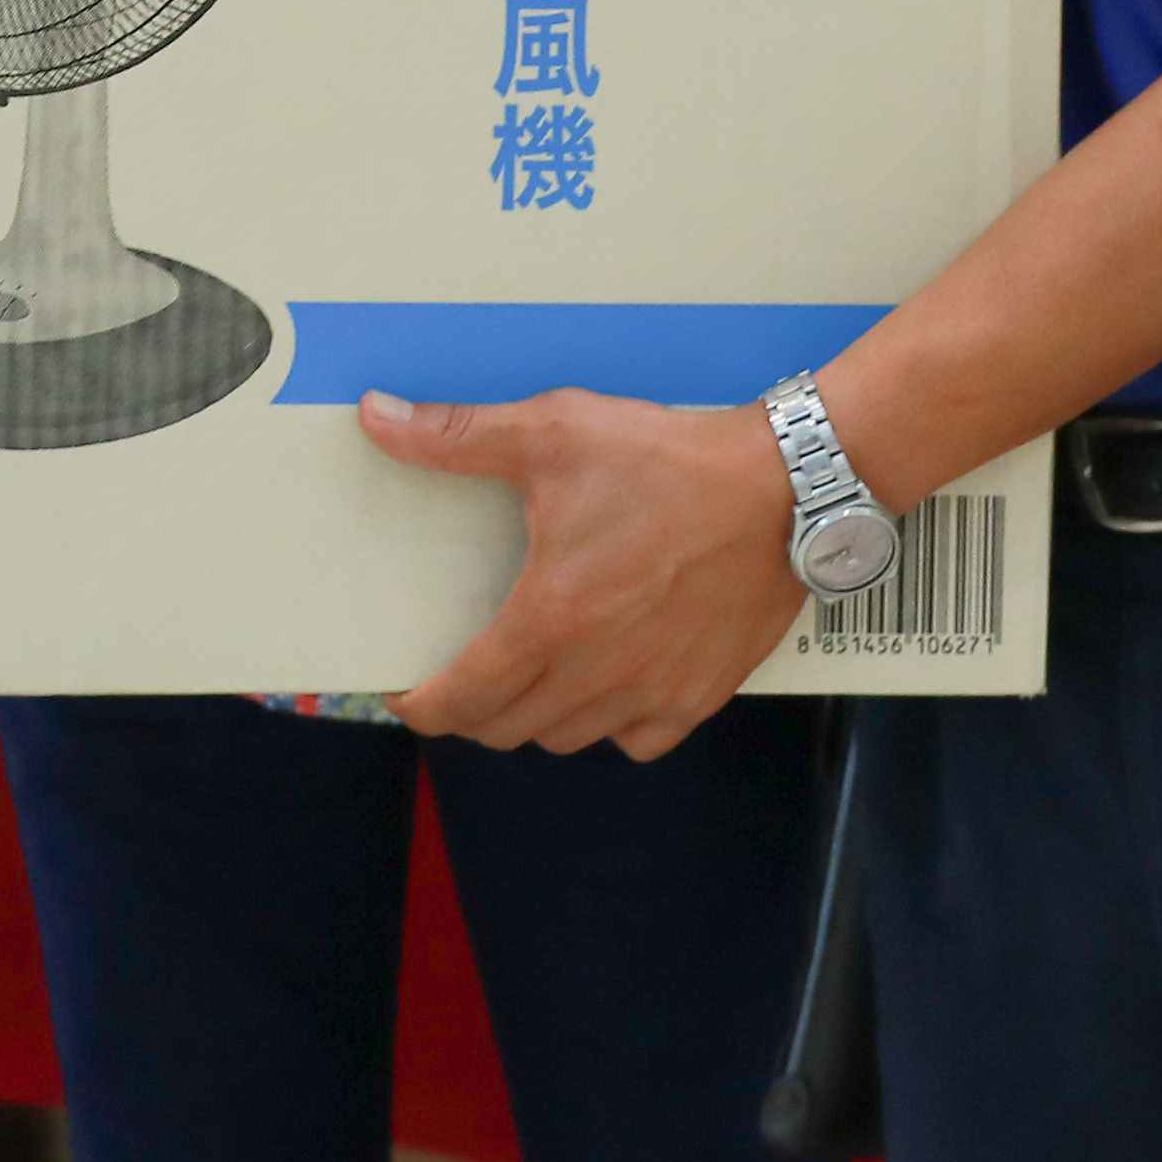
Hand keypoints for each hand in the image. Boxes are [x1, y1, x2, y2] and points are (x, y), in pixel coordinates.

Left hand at [365, 390, 804, 758]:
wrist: (785, 487)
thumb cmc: (667, 462)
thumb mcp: (553, 434)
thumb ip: (457, 436)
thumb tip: (376, 419)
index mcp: (548, 621)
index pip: (462, 699)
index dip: (424, 706)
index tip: (407, 694)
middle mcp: (595, 674)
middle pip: (507, 729)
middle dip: (472, 712)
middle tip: (465, 677)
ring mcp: (651, 693)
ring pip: (567, 739)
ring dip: (536, 718)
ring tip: (530, 678)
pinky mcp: (701, 695)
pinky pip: (638, 742)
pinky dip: (612, 727)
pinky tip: (607, 687)